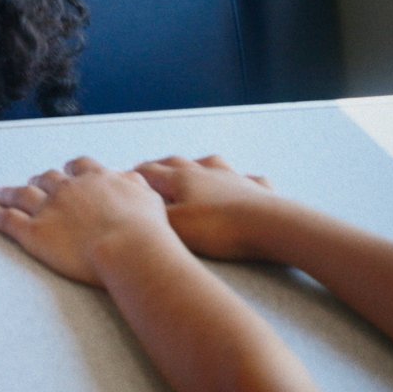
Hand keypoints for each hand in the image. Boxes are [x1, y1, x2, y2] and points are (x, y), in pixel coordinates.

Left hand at [0, 157, 176, 286]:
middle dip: (39, 181)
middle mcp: (69, 189)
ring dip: (9, 194)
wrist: (129, 248)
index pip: (79, 167)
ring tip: (0, 194)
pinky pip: (9, 221)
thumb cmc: (145, 229)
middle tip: (33, 183)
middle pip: (48, 179)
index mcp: (96, 179)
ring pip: (22, 196)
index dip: (71, 171)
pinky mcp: (34, 233)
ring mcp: (49, 209)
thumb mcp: (148, 198)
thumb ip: (136, 186)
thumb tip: (131, 179)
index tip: (67, 173)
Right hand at [134, 156, 285, 261]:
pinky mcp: (257, 191)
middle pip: (178, 163)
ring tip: (193, 168)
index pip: (151, 171)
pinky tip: (242, 182)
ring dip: (199, 165)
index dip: (136, 174)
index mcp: (183, 178)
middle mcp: (206, 172)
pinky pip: (247, 180)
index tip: (125, 176)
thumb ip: (152, 215)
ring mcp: (233, 178)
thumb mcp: (175, 226)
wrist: (267, 224)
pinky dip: (241, 180)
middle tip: (151, 169)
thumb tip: (132, 206)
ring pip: (212, 165)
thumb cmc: (219, 228)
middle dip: (161, 166)